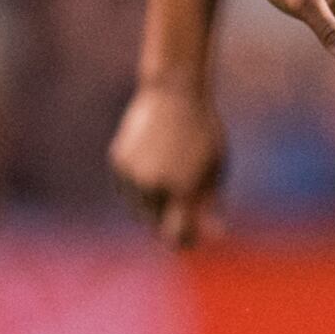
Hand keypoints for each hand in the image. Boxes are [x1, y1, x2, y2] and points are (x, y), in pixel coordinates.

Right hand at [109, 80, 229, 249]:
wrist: (174, 92)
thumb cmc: (204, 131)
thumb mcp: (216, 169)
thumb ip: (210, 206)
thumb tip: (212, 235)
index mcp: (181, 190)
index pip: (177, 235)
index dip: (185, 240)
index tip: (192, 238)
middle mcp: (153, 186)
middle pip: (156, 223)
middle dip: (169, 221)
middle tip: (185, 208)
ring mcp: (132, 174)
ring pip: (140, 207)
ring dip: (154, 204)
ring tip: (171, 176)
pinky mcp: (118, 162)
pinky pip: (129, 188)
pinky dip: (141, 185)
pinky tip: (156, 162)